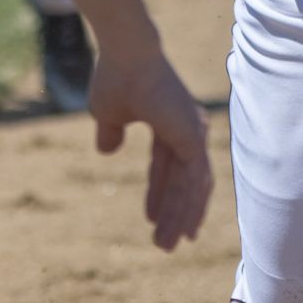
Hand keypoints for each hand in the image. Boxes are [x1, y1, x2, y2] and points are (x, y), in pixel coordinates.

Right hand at [85, 39, 212, 251]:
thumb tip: (107, 152)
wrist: (125, 57)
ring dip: (181, 218)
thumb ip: (110, 132)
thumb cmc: (115, 77)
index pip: (169, 166)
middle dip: (176, 213)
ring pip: (192, 187)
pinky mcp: (193, 138)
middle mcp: (187, 127)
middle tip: (168, 243)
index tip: (152, 218)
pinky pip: (194, 182)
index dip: (161, 193)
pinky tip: (181, 228)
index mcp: (170, 120)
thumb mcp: (108, 113)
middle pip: (185, 181)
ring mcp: (193, 132)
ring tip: (166, 246)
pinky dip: (188, 207)